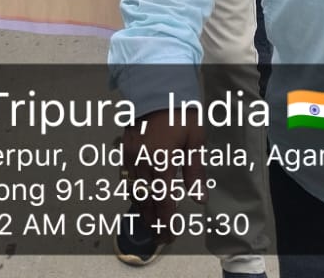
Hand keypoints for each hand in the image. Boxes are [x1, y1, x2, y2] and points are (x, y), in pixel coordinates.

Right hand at [122, 110, 205, 240]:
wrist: (157, 86)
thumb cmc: (179, 111)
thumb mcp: (194, 139)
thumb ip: (195, 172)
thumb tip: (199, 198)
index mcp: (162, 160)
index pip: (164, 201)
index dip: (167, 221)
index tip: (171, 235)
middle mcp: (143, 161)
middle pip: (146, 201)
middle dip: (154, 221)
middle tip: (162, 236)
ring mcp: (131, 155)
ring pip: (134, 192)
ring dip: (143, 209)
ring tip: (152, 223)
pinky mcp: (125, 149)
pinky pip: (128, 177)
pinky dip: (135, 192)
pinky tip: (141, 198)